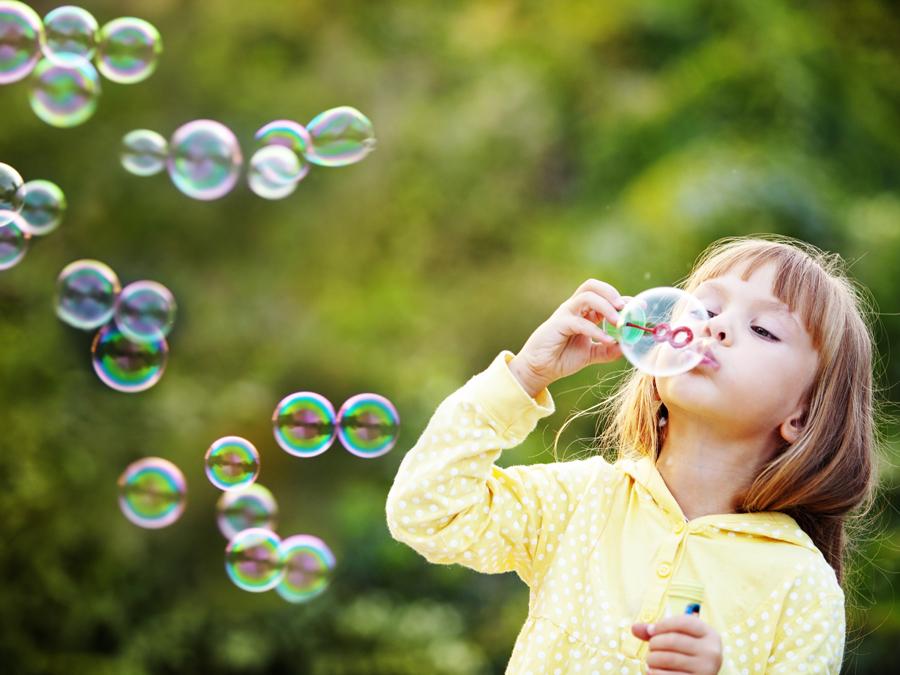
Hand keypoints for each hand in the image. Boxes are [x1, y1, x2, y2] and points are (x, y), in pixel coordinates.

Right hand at [508, 279, 626, 396]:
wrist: (541, 369)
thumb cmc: (562, 358)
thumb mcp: (591, 354)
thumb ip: (608, 350)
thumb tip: (627, 347)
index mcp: (584, 312)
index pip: (605, 297)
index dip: (624, 299)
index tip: (641, 307)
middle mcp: (575, 308)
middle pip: (593, 287)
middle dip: (612, 293)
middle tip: (625, 308)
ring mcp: (566, 313)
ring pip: (587, 297)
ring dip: (606, 306)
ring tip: (618, 322)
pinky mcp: (558, 323)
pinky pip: (580, 322)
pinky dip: (596, 330)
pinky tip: (607, 341)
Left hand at [631, 615, 722, 674]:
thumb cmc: (686, 653)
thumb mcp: (679, 637)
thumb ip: (658, 631)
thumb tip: (634, 628)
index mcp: (710, 634)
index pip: (682, 622)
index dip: (662, 625)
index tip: (651, 631)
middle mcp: (712, 651)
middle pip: (673, 640)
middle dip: (655, 643)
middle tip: (651, 647)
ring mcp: (706, 669)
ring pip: (668, 658)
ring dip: (652, 658)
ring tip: (650, 660)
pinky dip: (655, 672)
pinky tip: (652, 670)